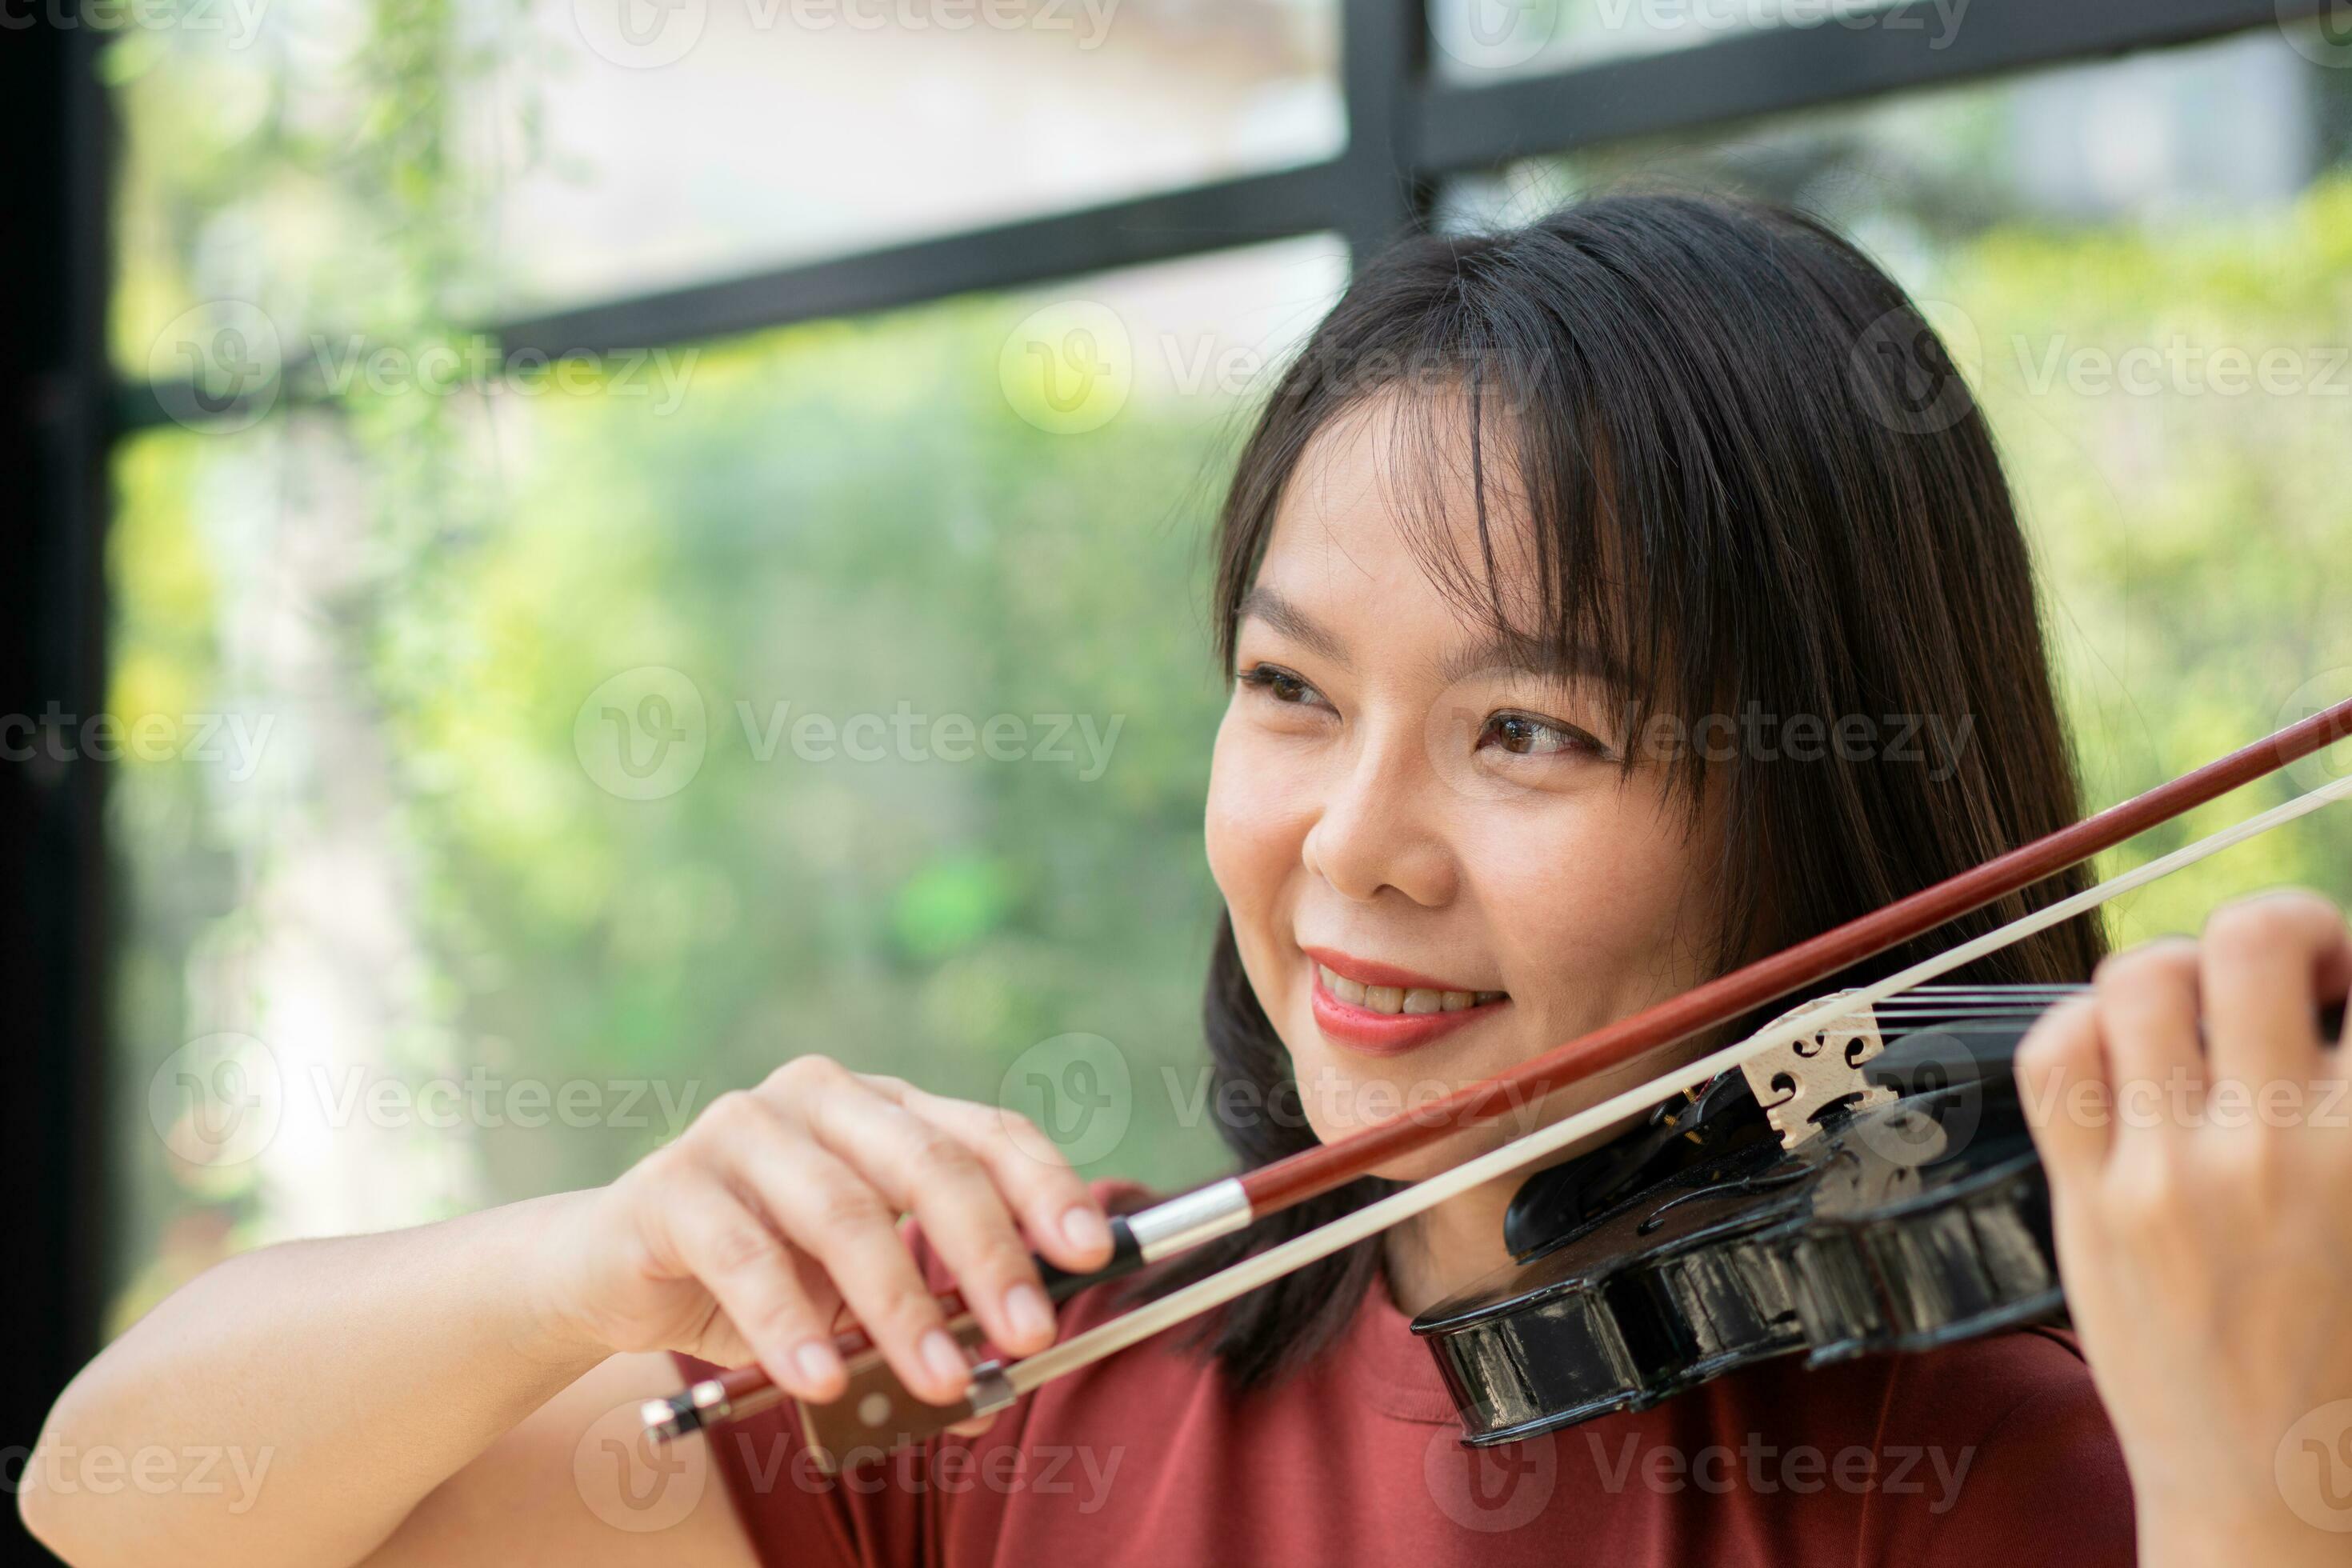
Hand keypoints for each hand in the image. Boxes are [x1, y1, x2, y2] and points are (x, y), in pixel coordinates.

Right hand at [525, 1056, 1114, 1408]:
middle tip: (1028, 1334)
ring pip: (843, 1213)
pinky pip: (744, 1256)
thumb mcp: (853, 1302)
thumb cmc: (756, 1277)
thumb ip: (923, 1328)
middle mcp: (821, 1098)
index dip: (1044, 1189)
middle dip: (988, 1254)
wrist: (610, 1271)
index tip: (1091, 1252)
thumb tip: (994, 1391)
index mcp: (884, 1110)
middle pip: (928, 1163)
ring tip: (935, 1380)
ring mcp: (742, 1129)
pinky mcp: (672, 1182)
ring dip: (898, 1307)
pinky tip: (818, 1378)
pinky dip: (789, 1323)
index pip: (985, 1132)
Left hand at [2017, 891, 2351, 1562]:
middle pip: (2256, 936)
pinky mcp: (2088, 1205)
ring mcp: (2168, 1174)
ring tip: (2211, 1017)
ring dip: (2181, 973)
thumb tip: (2343, 1028)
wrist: (2280, 1505)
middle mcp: (2276, 1150)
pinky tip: (2128, 1062)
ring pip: (2141, 974)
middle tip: (2306, 978)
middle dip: (2290, 929)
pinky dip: (2085, 1030)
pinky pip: (2054, 1056)